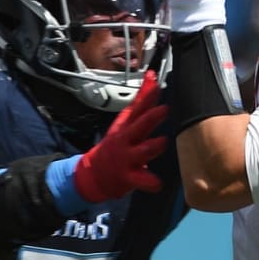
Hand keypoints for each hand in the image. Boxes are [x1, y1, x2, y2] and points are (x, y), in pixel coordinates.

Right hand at [73, 71, 168, 201]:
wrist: (95, 172)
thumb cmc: (117, 144)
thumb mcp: (126, 121)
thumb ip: (142, 100)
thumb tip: (152, 76)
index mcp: (126, 125)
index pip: (137, 106)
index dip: (147, 93)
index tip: (155, 81)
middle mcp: (126, 139)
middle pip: (138, 125)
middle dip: (150, 117)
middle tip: (164, 109)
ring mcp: (126, 158)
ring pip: (141, 151)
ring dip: (152, 146)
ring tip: (163, 141)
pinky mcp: (128, 176)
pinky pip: (140, 180)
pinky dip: (149, 182)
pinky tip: (157, 183)